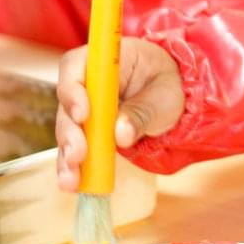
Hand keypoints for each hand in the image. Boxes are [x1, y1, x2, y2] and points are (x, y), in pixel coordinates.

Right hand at [55, 37, 184, 191]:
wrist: (176, 95)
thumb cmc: (168, 84)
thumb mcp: (164, 95)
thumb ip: (142, 112)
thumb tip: (120, 135)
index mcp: (106, 59)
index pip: (76, 66)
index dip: (73, 90)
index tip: (83, 115)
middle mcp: (87, 81)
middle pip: (66, 103)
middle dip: (70, 132)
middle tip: (78, 155)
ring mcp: (84, 106)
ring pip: (67, 129)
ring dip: (67, 155)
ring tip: (71, 180)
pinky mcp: (86, 130)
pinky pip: (74, 146)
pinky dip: (73, 165)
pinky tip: (72, 183)